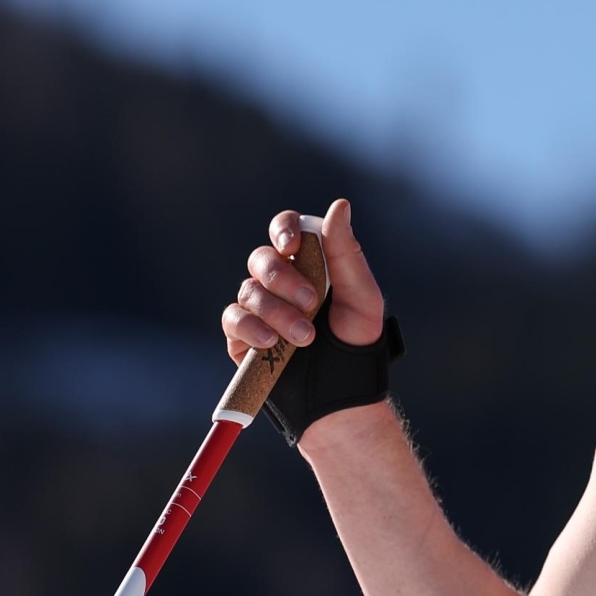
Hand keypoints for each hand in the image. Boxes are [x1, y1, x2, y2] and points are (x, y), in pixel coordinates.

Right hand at [222, 197, 385, 364]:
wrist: (342, 391)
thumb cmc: (356, 340)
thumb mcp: (361, 296)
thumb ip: (346, 252)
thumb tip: (339, 204)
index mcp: (308, 263)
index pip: (286, 229)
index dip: (283, 229)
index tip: (291, 244)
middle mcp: (278, 281)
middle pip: (262, 259)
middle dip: (284, 279)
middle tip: (311, 304)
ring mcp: (258, 307)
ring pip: (249, 291)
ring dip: (277, 312)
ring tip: (305, 338)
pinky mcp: (242, 335)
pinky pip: (233, 319)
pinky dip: (250, 328)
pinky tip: (270, 342)